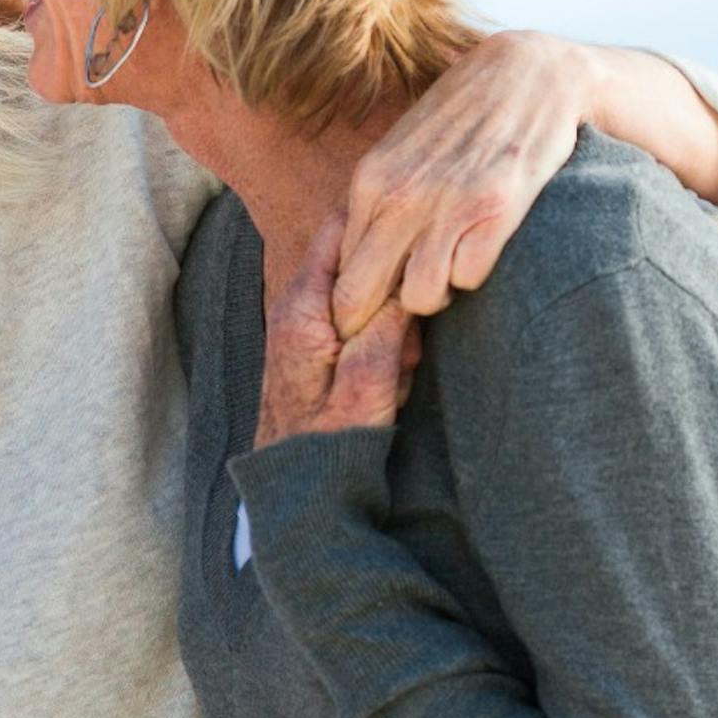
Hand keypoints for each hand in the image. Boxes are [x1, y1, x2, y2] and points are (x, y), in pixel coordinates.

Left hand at [261, 211, 421, 449]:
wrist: (299, 492)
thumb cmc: (330, 444)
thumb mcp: (369, 381)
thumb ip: (388, 323)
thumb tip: (411, 274)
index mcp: (303, 306)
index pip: (340, 228)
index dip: (384, 225)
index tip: (419, 242)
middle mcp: (297, 308)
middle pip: (360, 263)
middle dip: (395, 293)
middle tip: (408, 346)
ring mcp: (305, 329)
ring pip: (365, 298)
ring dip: (392, 328)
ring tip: (398, 374)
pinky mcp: (316, 351)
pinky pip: (360, 328)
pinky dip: (382, 348)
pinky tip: (390, 382)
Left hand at [334, 30, 588, 337]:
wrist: (535, 73)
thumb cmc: (465, 116)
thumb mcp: (402, 149)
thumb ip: (377, 199)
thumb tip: (352, 260)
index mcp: (370, 181)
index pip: (338, 273)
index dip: (356, 300)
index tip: (378, 304)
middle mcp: (400, 195)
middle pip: (361, 297)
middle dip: (382, 315)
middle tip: (409, 304)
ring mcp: (446, 204)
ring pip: (419, 298)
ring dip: (437, 293)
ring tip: (451, 267)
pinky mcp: (495, 210)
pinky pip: (468, 279)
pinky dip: (475, 274)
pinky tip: (483, 246)